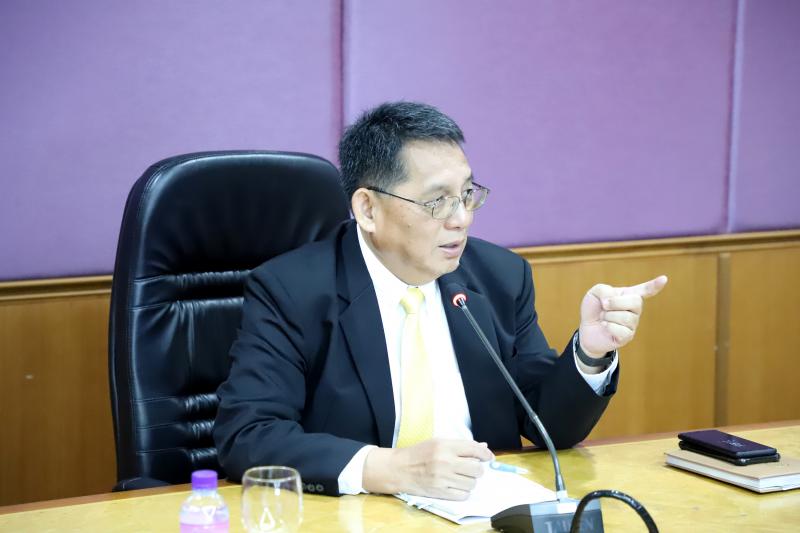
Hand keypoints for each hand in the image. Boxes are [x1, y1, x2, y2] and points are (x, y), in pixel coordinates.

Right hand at [363, 439, 492, 499]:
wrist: (399, 469)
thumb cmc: (418, 453)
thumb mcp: (438, 442)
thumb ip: (460, 445)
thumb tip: (483, 446)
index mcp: (445, 446)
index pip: (474, 449)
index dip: (485, 454)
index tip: (489, 457)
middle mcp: (445, 461)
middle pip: (477, 469)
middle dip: (478, 469)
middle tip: (471, 468)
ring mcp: (443, 478)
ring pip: (472, 483)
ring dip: (470, 481)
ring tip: (461, 477)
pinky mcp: (440, 492)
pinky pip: (463, 495)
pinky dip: (463, 491)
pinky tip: (456, 485)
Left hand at [578, 275, 667, 356]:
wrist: (586, 329)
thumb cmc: (594, 310)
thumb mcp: (595, 294)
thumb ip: (604, 290)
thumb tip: (612, 299)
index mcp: (628, 296)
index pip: (645, 290)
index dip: (654, 285)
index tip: (664, 279)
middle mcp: (634, 310)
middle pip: (636, 302)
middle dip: (616, 302)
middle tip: (604, 305)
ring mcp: (632, 324)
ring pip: (626, 317)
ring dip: (608, 316)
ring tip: (603, 318)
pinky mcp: (627, 336)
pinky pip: (621, 330)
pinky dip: (608, 326)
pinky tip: (605, 326)